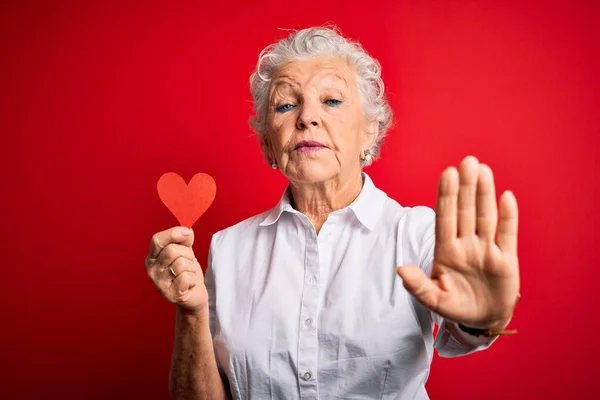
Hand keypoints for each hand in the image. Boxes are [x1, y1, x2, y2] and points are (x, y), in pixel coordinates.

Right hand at [145, 226, 207, 314]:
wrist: (194, 296)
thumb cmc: (187, 272)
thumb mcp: (185, 252)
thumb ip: (183, 240)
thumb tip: (186, 231)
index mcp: (152, 257)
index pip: (157, 240)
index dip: (173, 233)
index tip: (187, 233)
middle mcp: (152, 271)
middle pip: (172, 250)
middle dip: (187, 254)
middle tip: (189, 263)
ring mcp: (160, 284)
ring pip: (181, 263)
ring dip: (192, 268)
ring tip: (189, 274)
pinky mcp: (171, 295)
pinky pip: (186, 277)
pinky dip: (194, 279)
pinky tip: (190, 284)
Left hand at [396, 156, 519, 329]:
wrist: (481, 320)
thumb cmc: (455, 306)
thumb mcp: (433, 300)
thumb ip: (417, 286)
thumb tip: (401, 269)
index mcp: (446, 251)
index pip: (445, 218)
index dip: (446, 196)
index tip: (447, 174)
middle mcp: (466, 245)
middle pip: (465, 211)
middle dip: (466, 187)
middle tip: (467, 161)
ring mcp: (486, 250)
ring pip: (485, 217)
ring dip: (484, 194)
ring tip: (483, 170)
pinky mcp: (506, 260)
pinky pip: (507, 235)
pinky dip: (508, 217)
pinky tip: (506, 196)